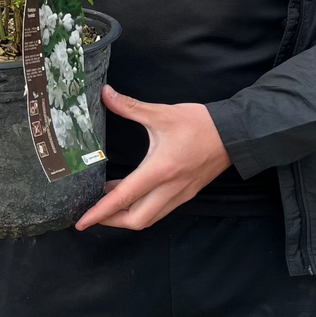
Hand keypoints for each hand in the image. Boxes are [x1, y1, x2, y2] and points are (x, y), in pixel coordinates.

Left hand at [75, 86, 230, 230]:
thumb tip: (106, 94)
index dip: (100, 212)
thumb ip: (131, 107)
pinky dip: (143, 209)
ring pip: (149, 218)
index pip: (123, 197)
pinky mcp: (187, 194)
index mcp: (160, 170)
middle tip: (93, 213)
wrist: (234, 134)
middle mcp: (169, 189)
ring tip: (109, 202)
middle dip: (111, 221)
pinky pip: (160, 210)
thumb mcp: (162, 113)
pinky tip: (133, 193)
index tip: (82, 222)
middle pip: (136, 220)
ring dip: (127, 216)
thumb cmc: (198, 123)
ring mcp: (180, 195)